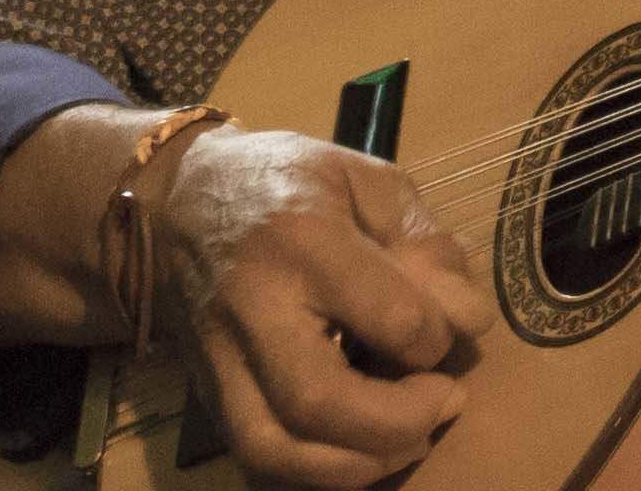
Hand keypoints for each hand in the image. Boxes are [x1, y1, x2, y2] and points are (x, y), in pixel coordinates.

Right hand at [150, 126, 493, 490]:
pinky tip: (361, 451)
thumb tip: (466, 317)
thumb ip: (421, 242)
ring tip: (411, 438)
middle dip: (400, 421)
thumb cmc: (286, 183)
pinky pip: (256, 459)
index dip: (438, 335)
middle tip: (446, 400)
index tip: (455, 324)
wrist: (175, 202)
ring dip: (359, 464)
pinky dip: (316, 472)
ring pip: (277, 449)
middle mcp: (253, 306)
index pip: (390, 316)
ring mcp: (220, 358)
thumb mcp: (363, 179)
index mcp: (301, 237)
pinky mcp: (206, 393)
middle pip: (320, 401)